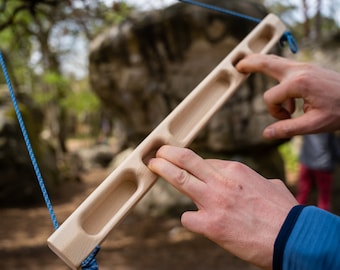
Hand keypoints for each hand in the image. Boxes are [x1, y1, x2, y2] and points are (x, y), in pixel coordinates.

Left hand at [148, 145, 297, 268]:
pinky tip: (197, 222)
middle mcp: (222, 181)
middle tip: (158, 152)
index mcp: (236, 170)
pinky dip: (190, 219)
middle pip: (187, 160)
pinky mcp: (209, 225)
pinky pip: (188, 218)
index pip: (205, 161)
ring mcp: (213, 202)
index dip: (191, 163)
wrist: (292, 238)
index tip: (183, 161)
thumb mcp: (269, 185)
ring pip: (179, 179)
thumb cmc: (284, 213)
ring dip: (163, 170)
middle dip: (168, 153)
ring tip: (153, 166)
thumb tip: (251, 182)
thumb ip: (255, 180)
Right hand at [236, 54, 339, 138]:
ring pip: (275, 60)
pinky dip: (275, 70)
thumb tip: (266, 134)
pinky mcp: (307, 67)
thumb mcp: (314, 125)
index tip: (288, 117)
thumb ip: (288, 129)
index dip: (274, 112)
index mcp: (298, 84)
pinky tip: (276, 79)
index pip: (270, 98)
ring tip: (247, 63)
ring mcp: (304, 66)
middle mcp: (299, 70)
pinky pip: (285, 65)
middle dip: (250, 64)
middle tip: (237, 64)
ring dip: (260, 63)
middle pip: (267, 63)